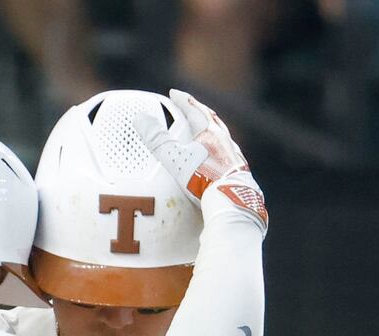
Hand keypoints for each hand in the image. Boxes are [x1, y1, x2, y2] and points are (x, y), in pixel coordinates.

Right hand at [143, 89, 266, 230]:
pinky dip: (219, 151)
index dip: (183, 100)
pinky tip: (217, 158)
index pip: (195, 109)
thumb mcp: (175, 158)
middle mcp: (225, 140)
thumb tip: (140, 118)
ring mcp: (233, 155)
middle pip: (211, 120)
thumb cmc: (203, 177)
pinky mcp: (238, 171)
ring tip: (204, 133)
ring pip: (222, 137)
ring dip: (211, 132)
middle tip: (190, 108)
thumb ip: (157, 140)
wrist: (232, 199)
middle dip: (199, 112)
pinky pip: (227, 154)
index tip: (174, 93)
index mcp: (210, 131)